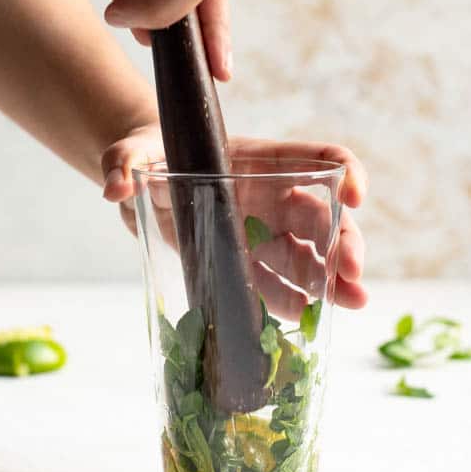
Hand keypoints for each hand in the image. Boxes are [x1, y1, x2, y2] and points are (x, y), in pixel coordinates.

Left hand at [101, 125, 366, 312]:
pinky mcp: (240, 264)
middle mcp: (269, 196)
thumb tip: (115, 186)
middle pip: (321, 216)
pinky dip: (292, 303)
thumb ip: (123, 161)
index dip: (345, 171)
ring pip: (307, 257)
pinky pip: (273, 286)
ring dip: (332, 281)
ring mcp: (258, 233)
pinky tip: (308, 321)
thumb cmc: (145, 152)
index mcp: (258, 160)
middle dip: (344, 242)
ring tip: (353, 303)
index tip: (355, 195)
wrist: (135, 183)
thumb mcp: (132, 150)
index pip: (317, 159)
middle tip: (353, 274)